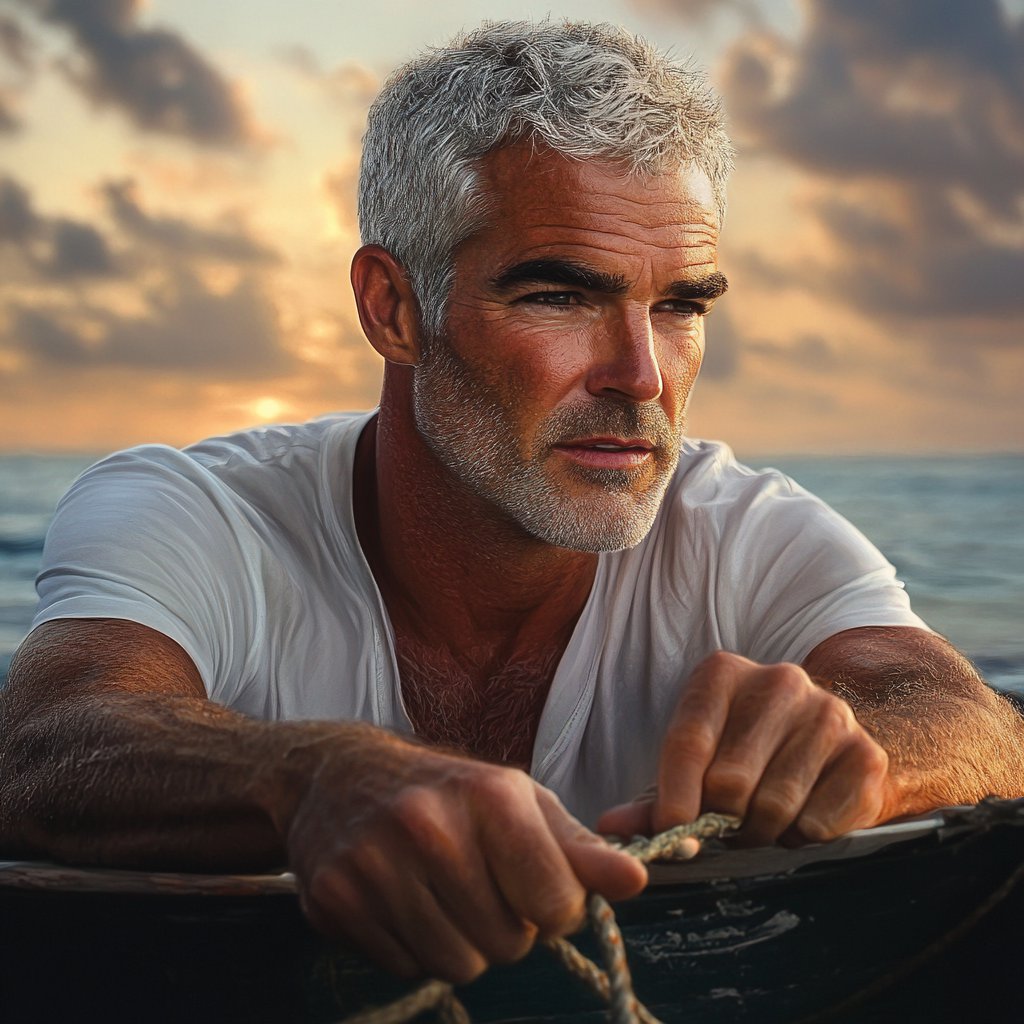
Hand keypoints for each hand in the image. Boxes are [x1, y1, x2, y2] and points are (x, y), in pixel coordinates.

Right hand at [282, 727, 645, 982]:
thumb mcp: (518, 799)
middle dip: (505, 926)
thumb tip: (636, 880)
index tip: (533, 885)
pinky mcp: (336, 898)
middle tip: (477, 883)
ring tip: (440, 892)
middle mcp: (431, 826)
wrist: (339, 774)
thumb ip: (578, 846)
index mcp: (490, 796)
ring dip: (460, 942)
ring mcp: (377, 863)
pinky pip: (405, 968)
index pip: (558, 904)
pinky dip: (412, 946)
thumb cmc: (447, 790)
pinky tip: (400, 899)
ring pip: (458, 965)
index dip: (554, 906)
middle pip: (508, 945)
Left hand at [597, 651, 893, 846]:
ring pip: (774, 806)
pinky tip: (802, 817)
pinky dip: (803, 836)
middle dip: (723, 819)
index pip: (688, 741)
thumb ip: (654, 796)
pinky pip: (819, 823)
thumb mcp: (697, 763)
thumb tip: (611, 827)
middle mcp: (779, 681)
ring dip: (762, 832)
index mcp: (723, 674)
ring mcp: (828, 713)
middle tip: (728, 826)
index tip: (671, 832)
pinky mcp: (865, 754)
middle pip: (730, 780)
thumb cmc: (748, 755)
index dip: (674, 797)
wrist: (836, 746)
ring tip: (762, 821)